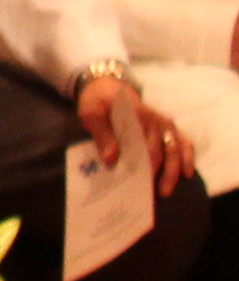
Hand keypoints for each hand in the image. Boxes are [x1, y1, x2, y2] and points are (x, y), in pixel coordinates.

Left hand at [79, 70, 188, 190]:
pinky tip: (187, 173)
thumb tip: (111, 160)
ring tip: (165, 190)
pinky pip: (184, 142)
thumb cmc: (98, 103)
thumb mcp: (92, 114)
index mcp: (138, 115)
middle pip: (164, 149)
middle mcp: (156, 120)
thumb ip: (102, 135)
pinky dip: (188, 157)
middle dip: (161, 172)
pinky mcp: (169, 128)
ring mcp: (165, 124)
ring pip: (177, 148)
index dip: (145, 162)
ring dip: (174, 170)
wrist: (107, 88)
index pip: (146, 142)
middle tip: (154, 192)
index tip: (140, 179)